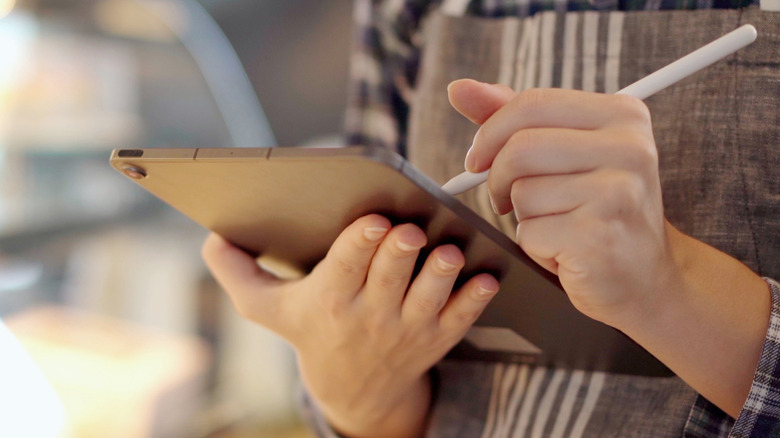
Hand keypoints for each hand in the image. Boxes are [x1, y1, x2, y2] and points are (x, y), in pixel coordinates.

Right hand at [202, 214, 498, 437]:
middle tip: (409, 229)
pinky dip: (475, 299)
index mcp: (330, 299)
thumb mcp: (268, 308)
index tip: (372, 220)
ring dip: (441, 274)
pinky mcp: (438, 336)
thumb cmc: (310, 330)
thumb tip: (210, 237)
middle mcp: (370, 315)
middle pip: (389, 277)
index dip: (360, 243)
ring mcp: (408, 328)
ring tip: (449, 251)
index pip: (345, 267)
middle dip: (399, 253)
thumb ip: (237, 273)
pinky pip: (462, 318)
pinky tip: (486, 276)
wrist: (354, 388)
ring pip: (430, 296)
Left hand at [449, 79, 770, 417]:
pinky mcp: (599, 237)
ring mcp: (618, 193)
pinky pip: (530, 232)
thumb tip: (459, 89)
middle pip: (520, 147)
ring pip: (522, 192)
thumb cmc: (597, 211)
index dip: (491, 132)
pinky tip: (564, 251)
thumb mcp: (565, 154)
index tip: (478, 160)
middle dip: (497, 178)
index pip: (532, 104)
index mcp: (624, 115)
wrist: (644, 280)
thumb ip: (514, 117)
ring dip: (523, 218)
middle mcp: (630, 148)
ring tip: (556, 227)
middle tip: (504, 201)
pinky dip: (534, 247)